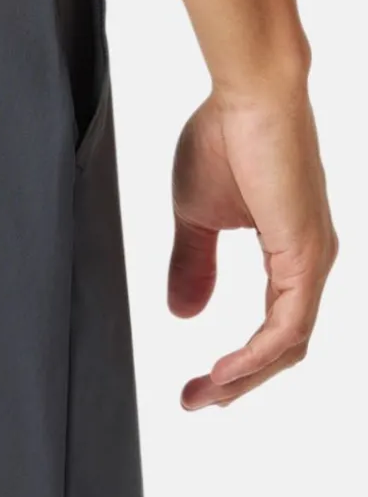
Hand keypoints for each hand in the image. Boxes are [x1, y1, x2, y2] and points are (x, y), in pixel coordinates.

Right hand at [167, 89, 336, 408]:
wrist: (247, 95)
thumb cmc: (225, 136)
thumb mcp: (196, 217)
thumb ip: (193, 266)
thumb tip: (184, 313)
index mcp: (291, 253)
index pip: (273, 328)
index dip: (237, 363)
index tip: (196, 384)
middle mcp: (311, 262)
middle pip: (284, 347)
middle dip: (238, 383)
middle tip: (196, 402)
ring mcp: (313, 260)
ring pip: (288, 344)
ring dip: (244, 377)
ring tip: (204, 394)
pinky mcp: (305, 255)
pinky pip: (286, 326)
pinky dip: (255, 355)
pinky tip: (225, 370)